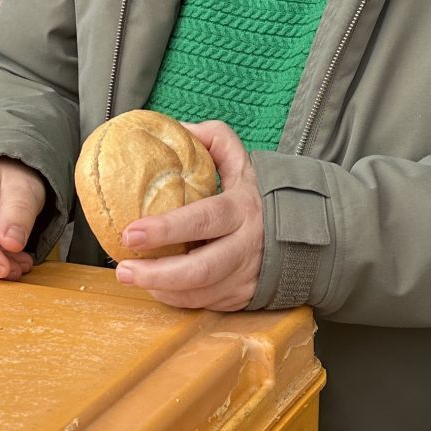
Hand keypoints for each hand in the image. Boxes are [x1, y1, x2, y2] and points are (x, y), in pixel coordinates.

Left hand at [115, 121, 263, 311]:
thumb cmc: (259, 198)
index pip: (204, 219)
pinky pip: (203, 303)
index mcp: (242, 209)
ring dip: (161, 289)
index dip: (167, 229)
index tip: (132, 232)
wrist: (306, 236)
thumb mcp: (244, 163)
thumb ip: (215, 139)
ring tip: (129, 277)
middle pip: (202, 268)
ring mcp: (244, 276)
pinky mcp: (240, 297)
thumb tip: (178, 127)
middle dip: (158, 273)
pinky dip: (175, 298)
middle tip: (123, 268)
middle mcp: (245, 246)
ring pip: (200, 292)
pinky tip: (154, 287)